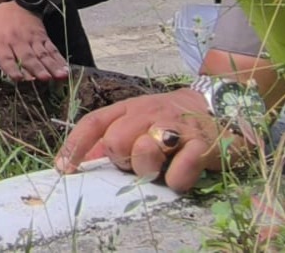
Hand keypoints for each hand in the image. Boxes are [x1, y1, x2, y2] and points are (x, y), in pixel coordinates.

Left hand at [0, 1, 68, 80]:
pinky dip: (59, 60)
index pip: (6, 56)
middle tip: (43, 79)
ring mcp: (32, 39)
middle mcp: (17, 41)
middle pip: (27, 57)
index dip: (12, 67)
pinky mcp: (43, 38)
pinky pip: (51, 50)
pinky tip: (65, 71)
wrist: (17, 2)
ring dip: (50, 66)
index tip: (19, 79)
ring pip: (42, 55)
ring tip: (59, 77)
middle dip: (35, 68)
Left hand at [56, 88, 250, 191]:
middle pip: (116, 141)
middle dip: (122, 160)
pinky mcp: (203, 144)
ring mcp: (176, 127)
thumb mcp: (138, 122)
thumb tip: (74, 161)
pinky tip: (183, 174)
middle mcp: (149, 113)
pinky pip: (180, 171)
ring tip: (163, 167)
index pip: (94, 123)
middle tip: (140, 163)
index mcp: (129, 108)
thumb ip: (109, 139)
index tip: (63, 169)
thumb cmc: (172, 121)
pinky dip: (178, 179)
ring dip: (149, 170)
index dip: (75, 145)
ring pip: (143, 152)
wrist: (223, 108)